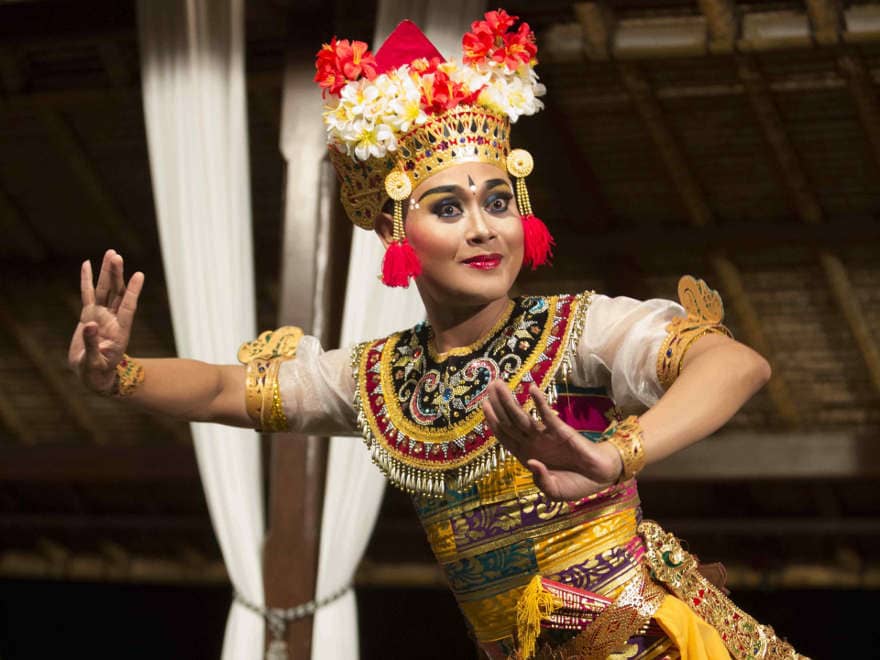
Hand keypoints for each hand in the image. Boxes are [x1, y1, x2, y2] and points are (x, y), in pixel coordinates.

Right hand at [68, 249, 143, 393]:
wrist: (93, 376)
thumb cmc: (97, 373)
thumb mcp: (94, 363)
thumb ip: (92, 344)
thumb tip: (90, 324)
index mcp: (119, 332)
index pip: (128, 307)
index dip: (133, 292)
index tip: (139, 275)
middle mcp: (113, 320)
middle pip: (117, 293)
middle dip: (116, 274)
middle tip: (116, 255)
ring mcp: (102, 316)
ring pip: (105, 290)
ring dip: (107, 272)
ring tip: (111, 253)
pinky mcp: (89, 316)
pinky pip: (88, 295)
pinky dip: (87, 280)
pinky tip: (87, 265)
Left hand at [482, 380, 621, 500]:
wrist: (600, 478)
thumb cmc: (576, 484)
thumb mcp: (555, 492)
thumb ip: (542, 481)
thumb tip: (532, 462)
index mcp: (527, 456)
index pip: (505, 436)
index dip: (493, 422)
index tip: (484, 406)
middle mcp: (532, 443)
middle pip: (509, 421)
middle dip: (497, 404)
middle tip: (488, 385)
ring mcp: (545, 436)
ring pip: (521, 416)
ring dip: (509, 400)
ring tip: (498, 383)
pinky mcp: (561, 431)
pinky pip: (547, 415)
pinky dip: (539, 402)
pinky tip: (532, 389)